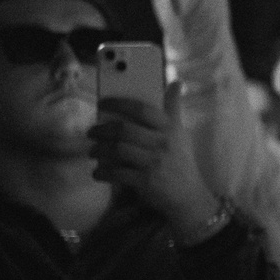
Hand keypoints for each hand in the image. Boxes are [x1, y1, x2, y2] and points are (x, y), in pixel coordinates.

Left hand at [91, 90, 222, 235]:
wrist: (189, 196)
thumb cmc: (181, 162)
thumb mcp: (181, 134)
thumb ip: (174, 109)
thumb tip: (177, 83)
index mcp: (170, 129)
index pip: (141, 109)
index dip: (118, 103)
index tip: (102, 103)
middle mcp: (162, 143)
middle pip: (123, 130)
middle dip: (101, 130)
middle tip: (91, 132)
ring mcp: (153, 163)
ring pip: (116, 150)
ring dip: (98, 150)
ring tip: (92, 151)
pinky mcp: (145, 181)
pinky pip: (116, 173)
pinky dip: (102, 172)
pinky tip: (98, 172)